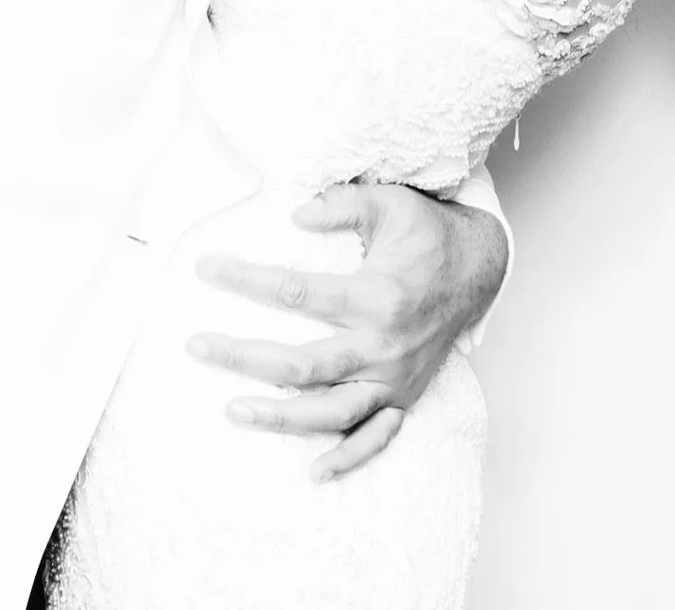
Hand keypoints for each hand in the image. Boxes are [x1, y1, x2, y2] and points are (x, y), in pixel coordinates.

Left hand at [186, 181, 506, 482]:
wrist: (477, 270)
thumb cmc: (426, 233)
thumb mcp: (390, 202)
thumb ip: (343, 203)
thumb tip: (296, 213)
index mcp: (378, 295)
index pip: (298, 293)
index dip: (247, 280)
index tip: (206, 268)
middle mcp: (384, 345)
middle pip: (303, 364)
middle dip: (244, 356)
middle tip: (196, 345)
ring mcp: (394, 379)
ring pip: (332, 412)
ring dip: (281, 417)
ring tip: (233, 410)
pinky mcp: (403, 397)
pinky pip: (376, 438)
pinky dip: (348, 458)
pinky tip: (314, 472)